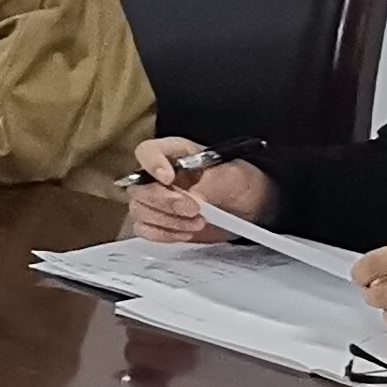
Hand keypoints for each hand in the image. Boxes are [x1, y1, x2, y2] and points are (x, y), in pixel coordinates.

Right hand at [120, 139, 272, 242]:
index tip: (169, 179)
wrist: (247, 208)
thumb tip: (190, 197)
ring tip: (198, 222)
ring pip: (139, 210)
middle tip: (194, 209)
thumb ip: (210, 183)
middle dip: (165, 202)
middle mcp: (157, 175)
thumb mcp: (232, 177)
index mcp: (173, 153)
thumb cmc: (239, 183)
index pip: (147, 152)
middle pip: (139, 187)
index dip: (152, 164)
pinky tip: (186, 232)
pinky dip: (164, 234)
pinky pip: (144, 229)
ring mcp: (155, 200)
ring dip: (167, 221)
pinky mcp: (157, 221)